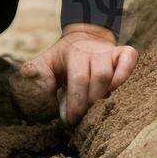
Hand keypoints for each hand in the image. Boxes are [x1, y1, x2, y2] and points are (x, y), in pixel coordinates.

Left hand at [20, 23, 138, 125]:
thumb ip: (36, 72)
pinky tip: (114, 91)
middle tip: (81, 118)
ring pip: (110, 74)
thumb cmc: (63, 58)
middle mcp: (93, 50)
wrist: (83, 37)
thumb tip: (27, 75)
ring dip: (102, 95)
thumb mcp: (45, 62)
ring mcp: (109, 51)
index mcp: (73, 53)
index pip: (78, 78)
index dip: (76, 103)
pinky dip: (124, 75)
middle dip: (88, 103)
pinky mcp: (124, 53)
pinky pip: (129, 60)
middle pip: (97, 78)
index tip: (69, 120)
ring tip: (94, 109)